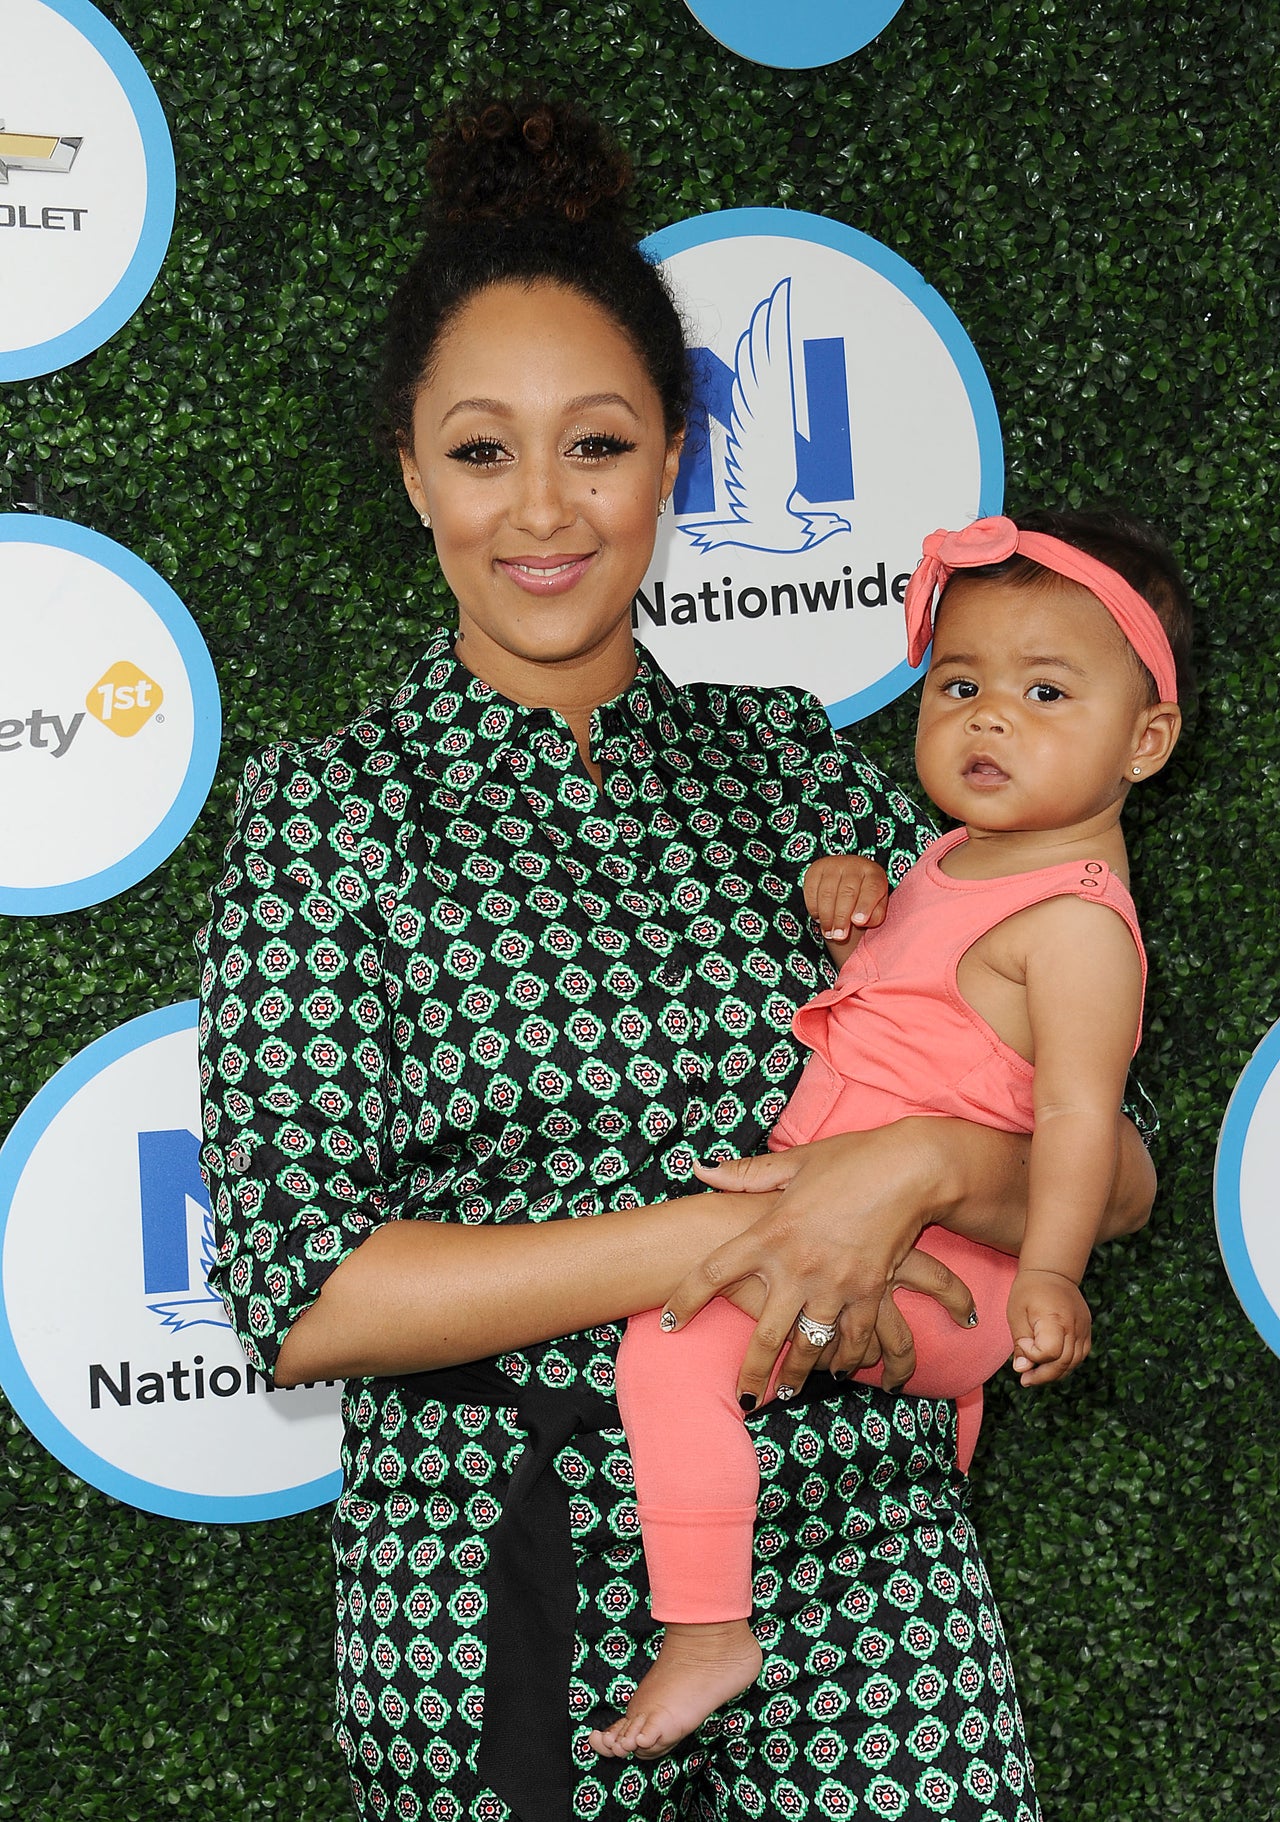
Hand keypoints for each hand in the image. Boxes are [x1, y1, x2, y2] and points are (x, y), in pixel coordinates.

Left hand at [662, 1126, 971, 1408]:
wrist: (908, 1168)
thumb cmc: (849, 1160)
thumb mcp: (794, 1163)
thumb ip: (745, 1174)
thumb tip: (701, 1169)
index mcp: (770, 1231)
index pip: (714, 1271)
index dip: (686, 1300)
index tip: (670, 1322)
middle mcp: (797, 1265)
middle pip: (765, 1333)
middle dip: (751, 1372)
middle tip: (741, 1398)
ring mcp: (835, 1283)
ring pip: (809, 1346)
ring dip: (797, 1375)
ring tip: (786, 1392)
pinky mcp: (870, 1291)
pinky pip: (853, 1337)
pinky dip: (845, 1359)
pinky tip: (838, 1372)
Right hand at [803, 853, 889, 943]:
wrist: (848, 880)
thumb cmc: (866, 898)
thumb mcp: (877, 907)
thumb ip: (875, 916)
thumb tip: (859, 921)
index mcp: (874, 873)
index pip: (871, 888)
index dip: (865, 906)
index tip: (858, 922)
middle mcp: (854, 864)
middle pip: (847, 892)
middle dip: (841, 917)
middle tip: (839, 936)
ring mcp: (833, 864)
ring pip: (827, 892)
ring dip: (826, 916)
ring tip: (828, 933)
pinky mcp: (816, 868)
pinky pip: (811, 889)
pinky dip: (813, 907)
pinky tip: (818, 918)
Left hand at [1008, 1267, 1091, 1384]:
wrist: (1052, 1272)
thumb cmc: (1030, 1291)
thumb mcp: (1016, 1314)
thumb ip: (1020, 1344)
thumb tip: (1022, 1370)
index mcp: (1055, 1318)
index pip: (1050, 1352)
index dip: (1034, 1355)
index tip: (1022, 1342)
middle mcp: (1074, 1326)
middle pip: (1064, 1363)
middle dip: (1043, 1376)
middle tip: (1025, 1380)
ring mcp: (1084, 1329)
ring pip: (1074, 1363)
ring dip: (1055, 1373)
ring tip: (1036, 1375)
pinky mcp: (1087, 1331)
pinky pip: (1080, 1355)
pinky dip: (1066, 1364)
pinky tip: (1051, 1365)